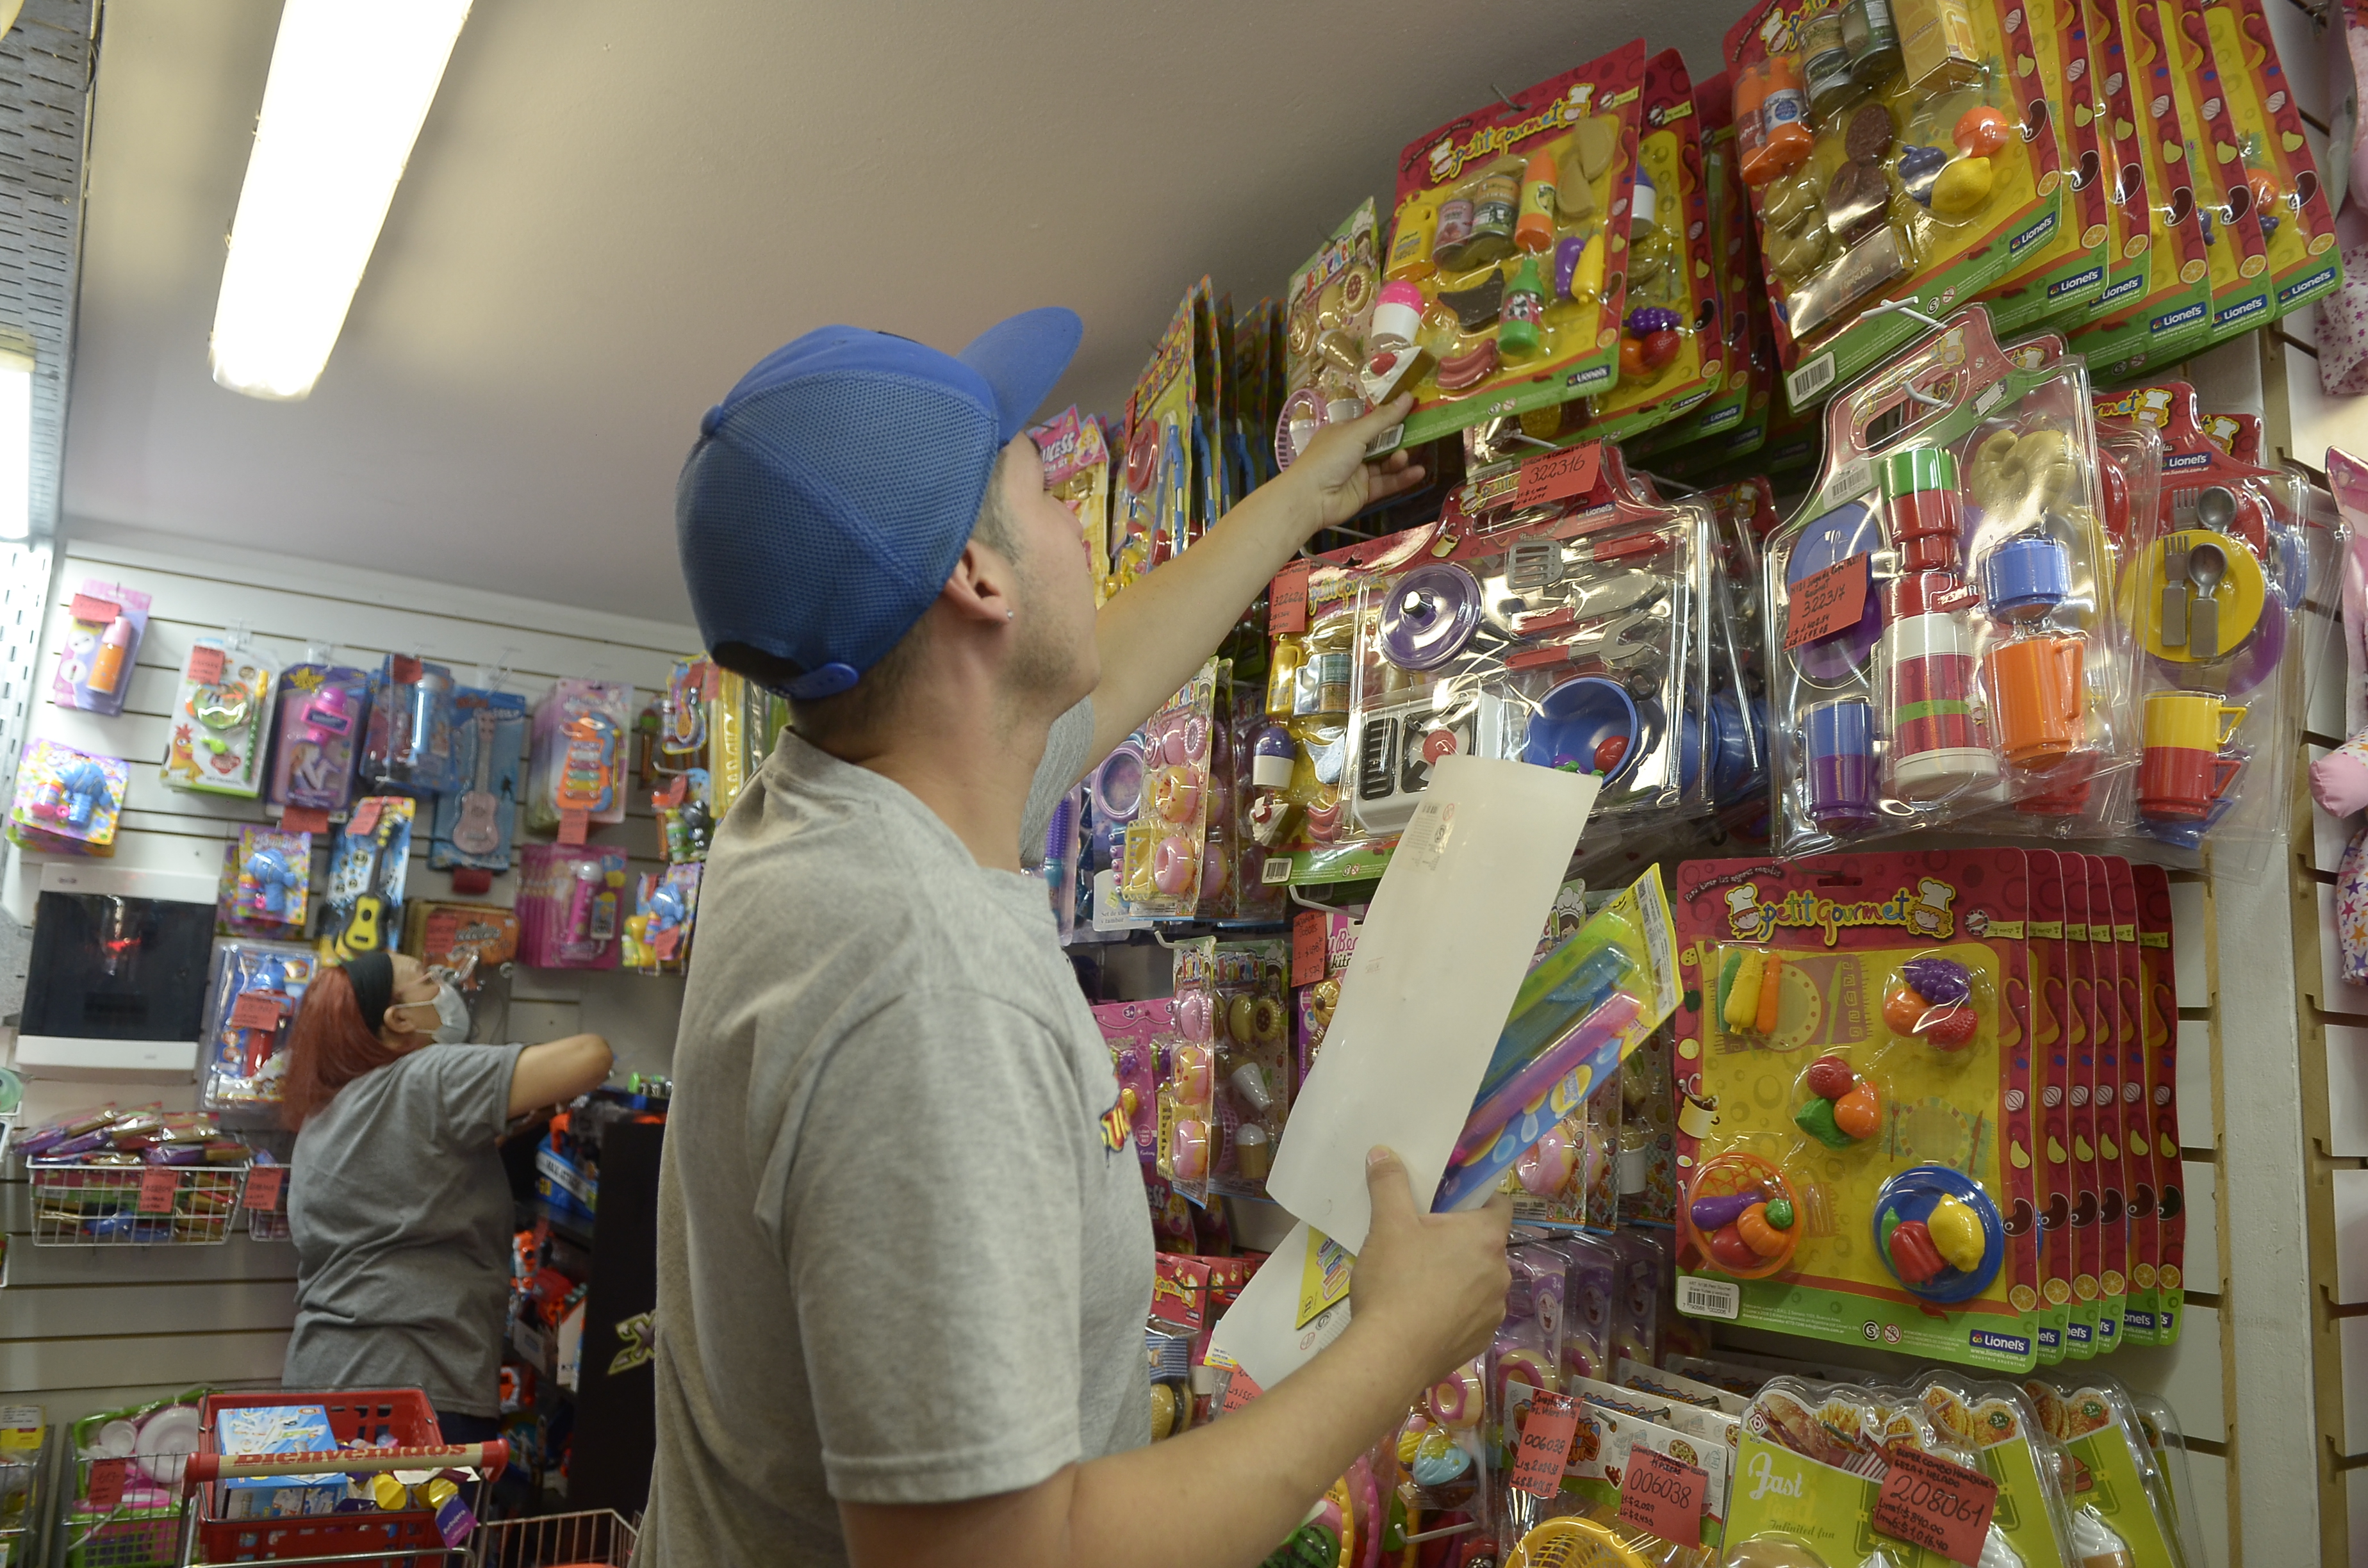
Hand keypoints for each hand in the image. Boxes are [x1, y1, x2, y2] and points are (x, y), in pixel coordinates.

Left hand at [1281, 395, 1428, 537]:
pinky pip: (1387, 483)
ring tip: (1406, 457)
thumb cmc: (1329, 457)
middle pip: (1383, 443)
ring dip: (1400, 460)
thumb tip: (1408, 396)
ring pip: (1386, 464)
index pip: (1373, 421)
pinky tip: (1418, 473)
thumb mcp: (1356, 432)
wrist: (1310, 497)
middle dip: (1400, 440)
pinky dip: (1402, 478)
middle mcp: (1352, 450)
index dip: (1393, 416)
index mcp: (1345, 431)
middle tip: (1419, 434)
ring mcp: (1358, 473)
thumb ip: (1384, 418)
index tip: (1415, 410)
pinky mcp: (1364, 492)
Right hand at [1348, 1146, 1511, 1392]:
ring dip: (1459, 1278)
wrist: (1390, 1355)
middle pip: (1485, 1245)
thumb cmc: (1395, 1280)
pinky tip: (1423, 1315)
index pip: (1499, 1205)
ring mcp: (1494, 1311)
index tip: (1451, 1203)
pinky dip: (1454, 1311)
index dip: (1478, 1199)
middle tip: (1422, 1242)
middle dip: (1459, 1241)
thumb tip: (1384, 1152)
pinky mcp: (1481, 1341)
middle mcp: (1501, 1272)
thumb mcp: (1387, 1224)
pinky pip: (1472, 1315)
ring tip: (1419, 1282)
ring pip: (1480, 1282)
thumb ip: (1389, 1183)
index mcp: (1486, 1237)